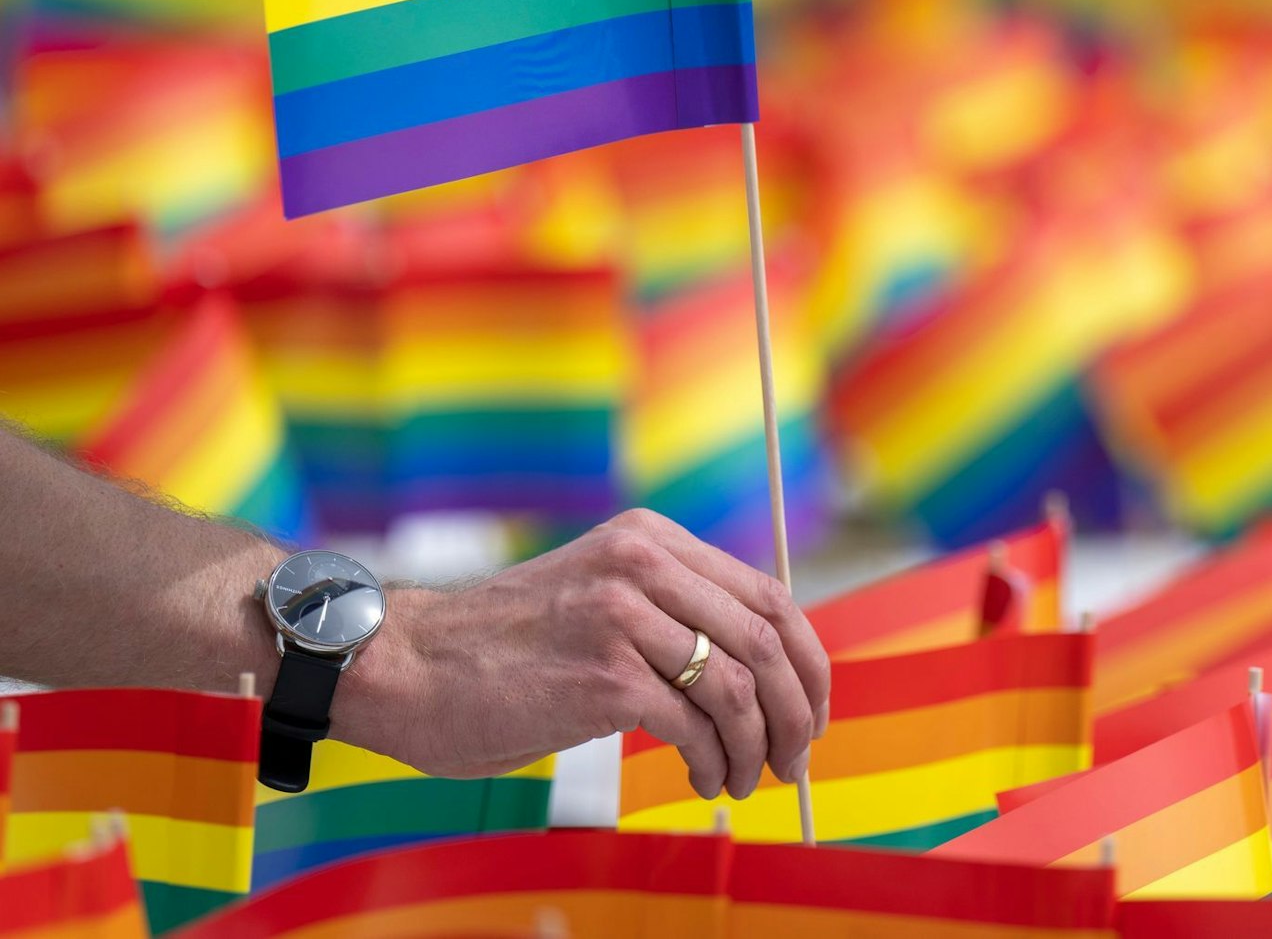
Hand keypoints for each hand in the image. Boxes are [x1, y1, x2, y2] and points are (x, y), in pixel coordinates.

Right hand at [337, 508, 830, 799]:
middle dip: (796, 709)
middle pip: (767, 639)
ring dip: (755, 748)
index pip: (768, 595)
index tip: (813, 708)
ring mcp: (623, 616)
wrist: (410, 666)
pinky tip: (704, 780)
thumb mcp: (599, 598)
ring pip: (738, 688)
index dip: (806, 659)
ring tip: (743, 780)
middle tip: (794, 758)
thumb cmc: (507, 649)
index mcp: (650, 540)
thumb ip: (671, 611)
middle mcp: (642, 564)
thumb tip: (762, 670)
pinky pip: (695, 726)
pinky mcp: (604, 675)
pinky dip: (714, 763)